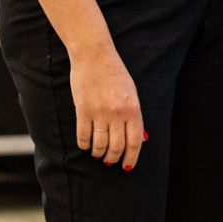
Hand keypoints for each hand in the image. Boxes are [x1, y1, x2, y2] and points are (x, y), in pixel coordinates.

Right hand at [70, 42, 144, 171]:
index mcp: (133, 109)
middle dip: (114, 159)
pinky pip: (83, 136)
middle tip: (110, 161)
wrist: (94, 55)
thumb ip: (134, 116)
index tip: (127, 166)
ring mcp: (99, 113)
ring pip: (100, 145)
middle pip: (117, 147)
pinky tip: (86, 145)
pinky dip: (85, 145)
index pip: (135, 142)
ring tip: (98, 154)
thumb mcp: (131, 92)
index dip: (131, 158)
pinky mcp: (83, 110)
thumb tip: (139, 139)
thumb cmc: (114, 73)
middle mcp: (117, 114)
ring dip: (99, 154)